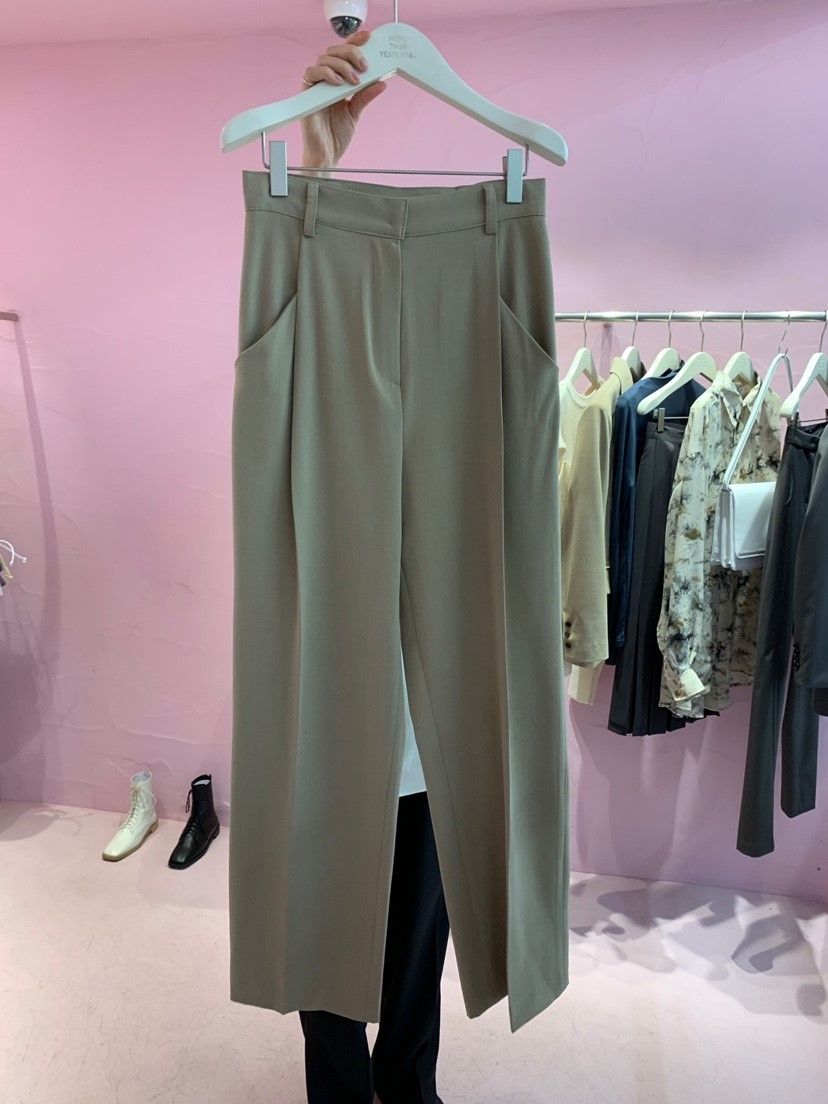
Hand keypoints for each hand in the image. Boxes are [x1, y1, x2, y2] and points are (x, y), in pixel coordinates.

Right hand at [300, 29, 386, 170]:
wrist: (327, 154)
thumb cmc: (337, 134)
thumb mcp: (356, 112)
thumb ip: (366, 96)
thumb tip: (382, 83)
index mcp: (338, 79)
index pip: (345, 54)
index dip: (355, 41)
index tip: (369, 37)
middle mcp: (326, 79)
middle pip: (334, 50)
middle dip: (351, 52)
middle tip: (364, 65)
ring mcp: (316, 84)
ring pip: (324, 58)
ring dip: (341, 64)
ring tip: (354, 80)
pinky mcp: (307, 92)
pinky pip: (312, 72)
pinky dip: (326, 73)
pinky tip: (338, 83)